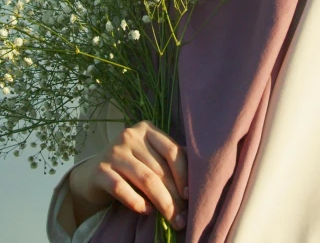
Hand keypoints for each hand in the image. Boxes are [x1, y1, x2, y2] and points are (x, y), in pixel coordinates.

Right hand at [69, 121, 188, 230]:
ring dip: (161, 203)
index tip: (190, 196)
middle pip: (159, 168)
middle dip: (174, 196)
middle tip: (183, 217)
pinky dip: (137, 202)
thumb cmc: (130, 166)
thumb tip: (197, 176)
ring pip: (145, 179)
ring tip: (171, 219)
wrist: (92, 175)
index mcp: (146, 129)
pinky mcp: (99, 170)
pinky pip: (122, 188)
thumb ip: (168, 160)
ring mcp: (113, 151)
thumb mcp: (149, 157)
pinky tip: (147, 211)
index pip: (171, 150)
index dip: (183, 174)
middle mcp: (130, 135)